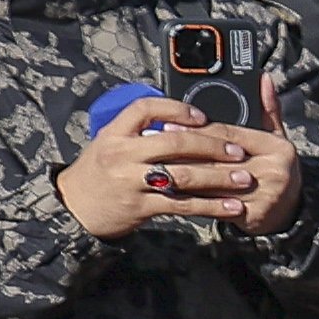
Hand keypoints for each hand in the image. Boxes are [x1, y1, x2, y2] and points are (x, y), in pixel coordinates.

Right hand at [57, 96, 300, 240]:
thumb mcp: (109, 144)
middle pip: (174, 143)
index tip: (202, 116)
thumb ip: (139, 133)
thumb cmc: (99, 173)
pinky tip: (231, 207)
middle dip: (212, 146)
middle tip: (238, 150)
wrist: (74, 208)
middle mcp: (122, 154)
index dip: (176, 109)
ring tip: (244, 179)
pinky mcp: (141, 207)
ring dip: (219, 178)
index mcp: (115, 133)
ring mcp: (131, 181)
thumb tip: (181, 122)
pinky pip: (182, 205)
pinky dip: (211, 206)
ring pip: (183, 176)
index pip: (145, 109)